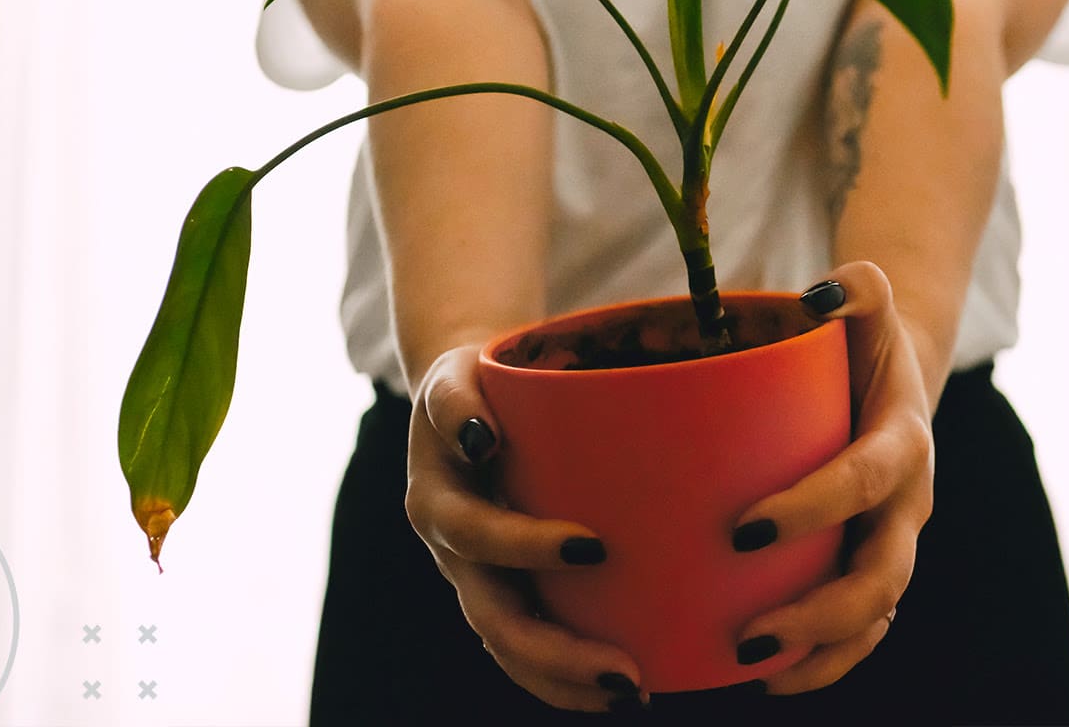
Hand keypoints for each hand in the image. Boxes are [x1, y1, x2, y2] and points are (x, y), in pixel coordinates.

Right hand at [404, 343, 648, 710]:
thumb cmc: (472, 386)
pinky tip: (616, 690)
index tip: (592, 547)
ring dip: (565, 679)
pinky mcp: (502, 593)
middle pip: (495, 617)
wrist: (458, 407)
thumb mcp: (454, 377)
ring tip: (631, 690)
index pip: (476, 535)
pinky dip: (563, 678)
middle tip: (625, 670)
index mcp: (438, 501)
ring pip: (509, 647)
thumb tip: (479, 433)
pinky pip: (525, 649)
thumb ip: (454, 400)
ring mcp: (475, 581)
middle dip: (558, 652)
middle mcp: (452, 553)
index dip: (526, 546)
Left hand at [730, 261, 936, 692]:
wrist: (895, 379)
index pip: (865, 483)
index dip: (812, 509)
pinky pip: (862, 631)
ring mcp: (895, 543)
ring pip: (875, 615)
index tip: (743, 528)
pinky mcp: (874, 568)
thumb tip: (819, 293)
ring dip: (821, 649)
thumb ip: (855, 288)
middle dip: (819, 610)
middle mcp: (908, 504)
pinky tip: (766, 675)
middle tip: (748, 627)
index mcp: (903, 442)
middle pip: (882, 574)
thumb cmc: (861, 342)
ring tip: (753, 663)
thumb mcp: (866, 307)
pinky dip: (824, 660)